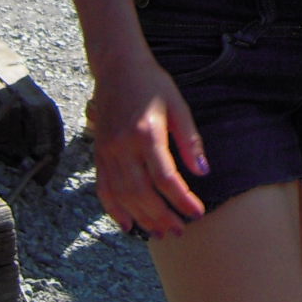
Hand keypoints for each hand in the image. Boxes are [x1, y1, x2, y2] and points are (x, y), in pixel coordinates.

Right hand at [84, 58, 209, 238]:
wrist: (117, 68)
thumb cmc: (152, 85)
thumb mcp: (178, 106)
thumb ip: (189, 141)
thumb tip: (203, 172)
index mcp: (146, 133)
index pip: (165, 177)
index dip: (182, 199)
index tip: (197, 212)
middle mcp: (123, 146)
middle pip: (142, 193)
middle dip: (161, 216)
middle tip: (178, 230)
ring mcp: (107, 152)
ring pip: (122, 195)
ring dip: (141, 218)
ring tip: (159, 233)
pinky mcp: (99, 154)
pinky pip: (103, 188)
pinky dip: (114, 210)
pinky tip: (127, 225)